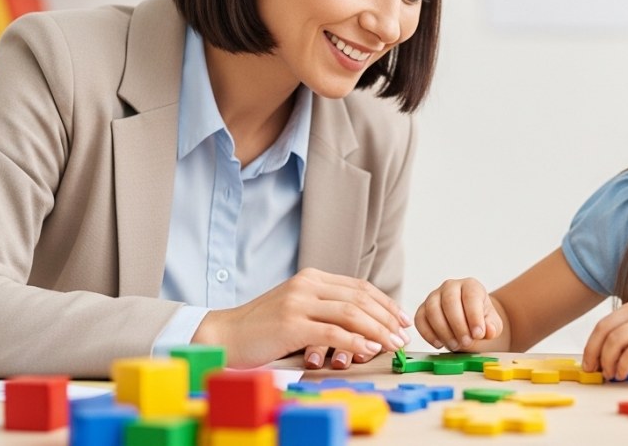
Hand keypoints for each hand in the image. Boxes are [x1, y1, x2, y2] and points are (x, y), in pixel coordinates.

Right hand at [192, 268, 410, 368]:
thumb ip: (325, 309)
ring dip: (378, 330)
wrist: (224, 335)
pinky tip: (369, 349)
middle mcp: (307, 285)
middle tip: (403, 335)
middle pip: (360, 298)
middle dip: (387, 317)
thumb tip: (365, 325)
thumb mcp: (297, 309)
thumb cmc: (262, 328)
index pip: (359, 287)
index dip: (385, 303)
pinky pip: (332, 332)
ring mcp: (298, 303)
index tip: (402, 319)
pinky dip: (355, 341)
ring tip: (393, 344)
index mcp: (311, 278)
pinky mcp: (291, 324)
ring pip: (351, 313)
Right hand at [415, 278, 502, 349]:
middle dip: (458, 325)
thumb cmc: (481, 321)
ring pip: (432, 309)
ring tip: (455, 346)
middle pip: (450, 301)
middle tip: (466, 342)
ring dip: (443, 331)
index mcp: (471, 285)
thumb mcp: (493, 324)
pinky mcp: (422, 309)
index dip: (474, 316)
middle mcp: (450, 287)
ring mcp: (434, 297)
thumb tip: (489, 330)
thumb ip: (493, 326)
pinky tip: (439, 344)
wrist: (469, 324)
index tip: (478, 334)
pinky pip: (420, 319)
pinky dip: (428, 333)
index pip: (471, 296)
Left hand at [582, 296, 627, 379]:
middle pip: (604, 331)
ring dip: (607, 362)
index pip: (605, 323)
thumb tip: (612, 349)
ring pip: (614, 343)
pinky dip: (622, 367)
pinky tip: (623, 374)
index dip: (592, 343)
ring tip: (610, 374)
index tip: (589, 359)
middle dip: (593, 353)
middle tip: (592, 369)